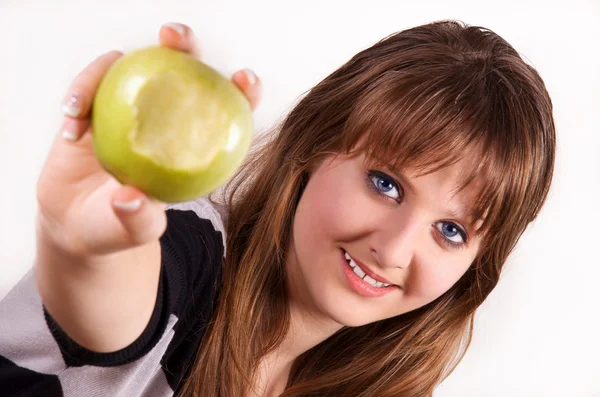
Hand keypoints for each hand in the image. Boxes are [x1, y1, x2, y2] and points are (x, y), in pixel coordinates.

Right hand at [36, 22, 261, 257]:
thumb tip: (131, 201)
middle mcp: (165, 119)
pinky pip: (89, 86)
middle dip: (183, 45)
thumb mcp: (133, 231)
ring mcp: (130, 108)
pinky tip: (72, 120)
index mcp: (191, 145)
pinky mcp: (96, 106)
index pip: (227, 111)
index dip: (242, 91)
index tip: (246, 79)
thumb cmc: (118, 227)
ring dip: (113, 65)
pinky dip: (80, 94)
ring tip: (83, 102)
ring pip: (131, 68)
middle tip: (174, 36)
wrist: (78, 222)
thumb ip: (138, 221)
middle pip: (183, 70)